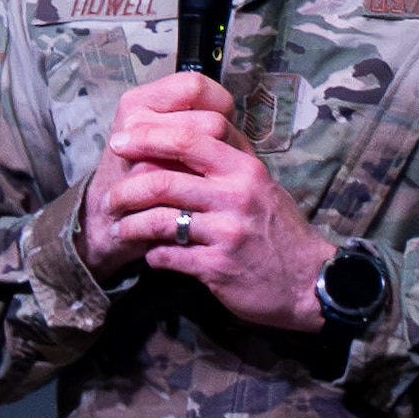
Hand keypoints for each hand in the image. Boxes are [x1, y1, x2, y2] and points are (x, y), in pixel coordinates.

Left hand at [80, 72, 336, 331]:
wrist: (310, 282)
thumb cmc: (279, 230)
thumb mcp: (260, 184)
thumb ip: (225, 161)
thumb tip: (183, 135)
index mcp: (243, 168)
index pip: (188, 139)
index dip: (147, 137)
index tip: (121, 140)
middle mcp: (235, 196)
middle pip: (164, 180)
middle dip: (127, 188)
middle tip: (109, 196)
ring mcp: (226, 232)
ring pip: (160, 220)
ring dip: (132, 225)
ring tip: (121, 228)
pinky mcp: (218, 267)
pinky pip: (169, 256)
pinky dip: (154, 255)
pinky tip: (152, 254)